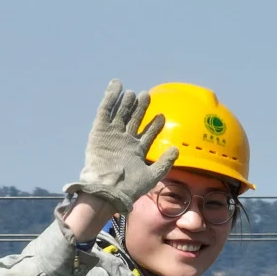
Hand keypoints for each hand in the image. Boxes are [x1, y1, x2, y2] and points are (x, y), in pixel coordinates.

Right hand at [62, 79, 180, 214]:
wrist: (108, 189)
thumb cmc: (129, 187)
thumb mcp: (152, 176)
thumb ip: (164, 162)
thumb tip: (177, 150)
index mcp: (136, 152)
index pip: (147, 134)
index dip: (154, 125)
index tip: (162, 115)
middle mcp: (124, 142)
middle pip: (133, 120)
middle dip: (140, 109)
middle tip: (147, 95)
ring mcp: (112, 135)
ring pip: (120, 113)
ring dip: (127, 102)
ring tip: (134, 93)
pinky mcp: (99, 131)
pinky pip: (105, 110)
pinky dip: (110, 98)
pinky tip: (117, 86)